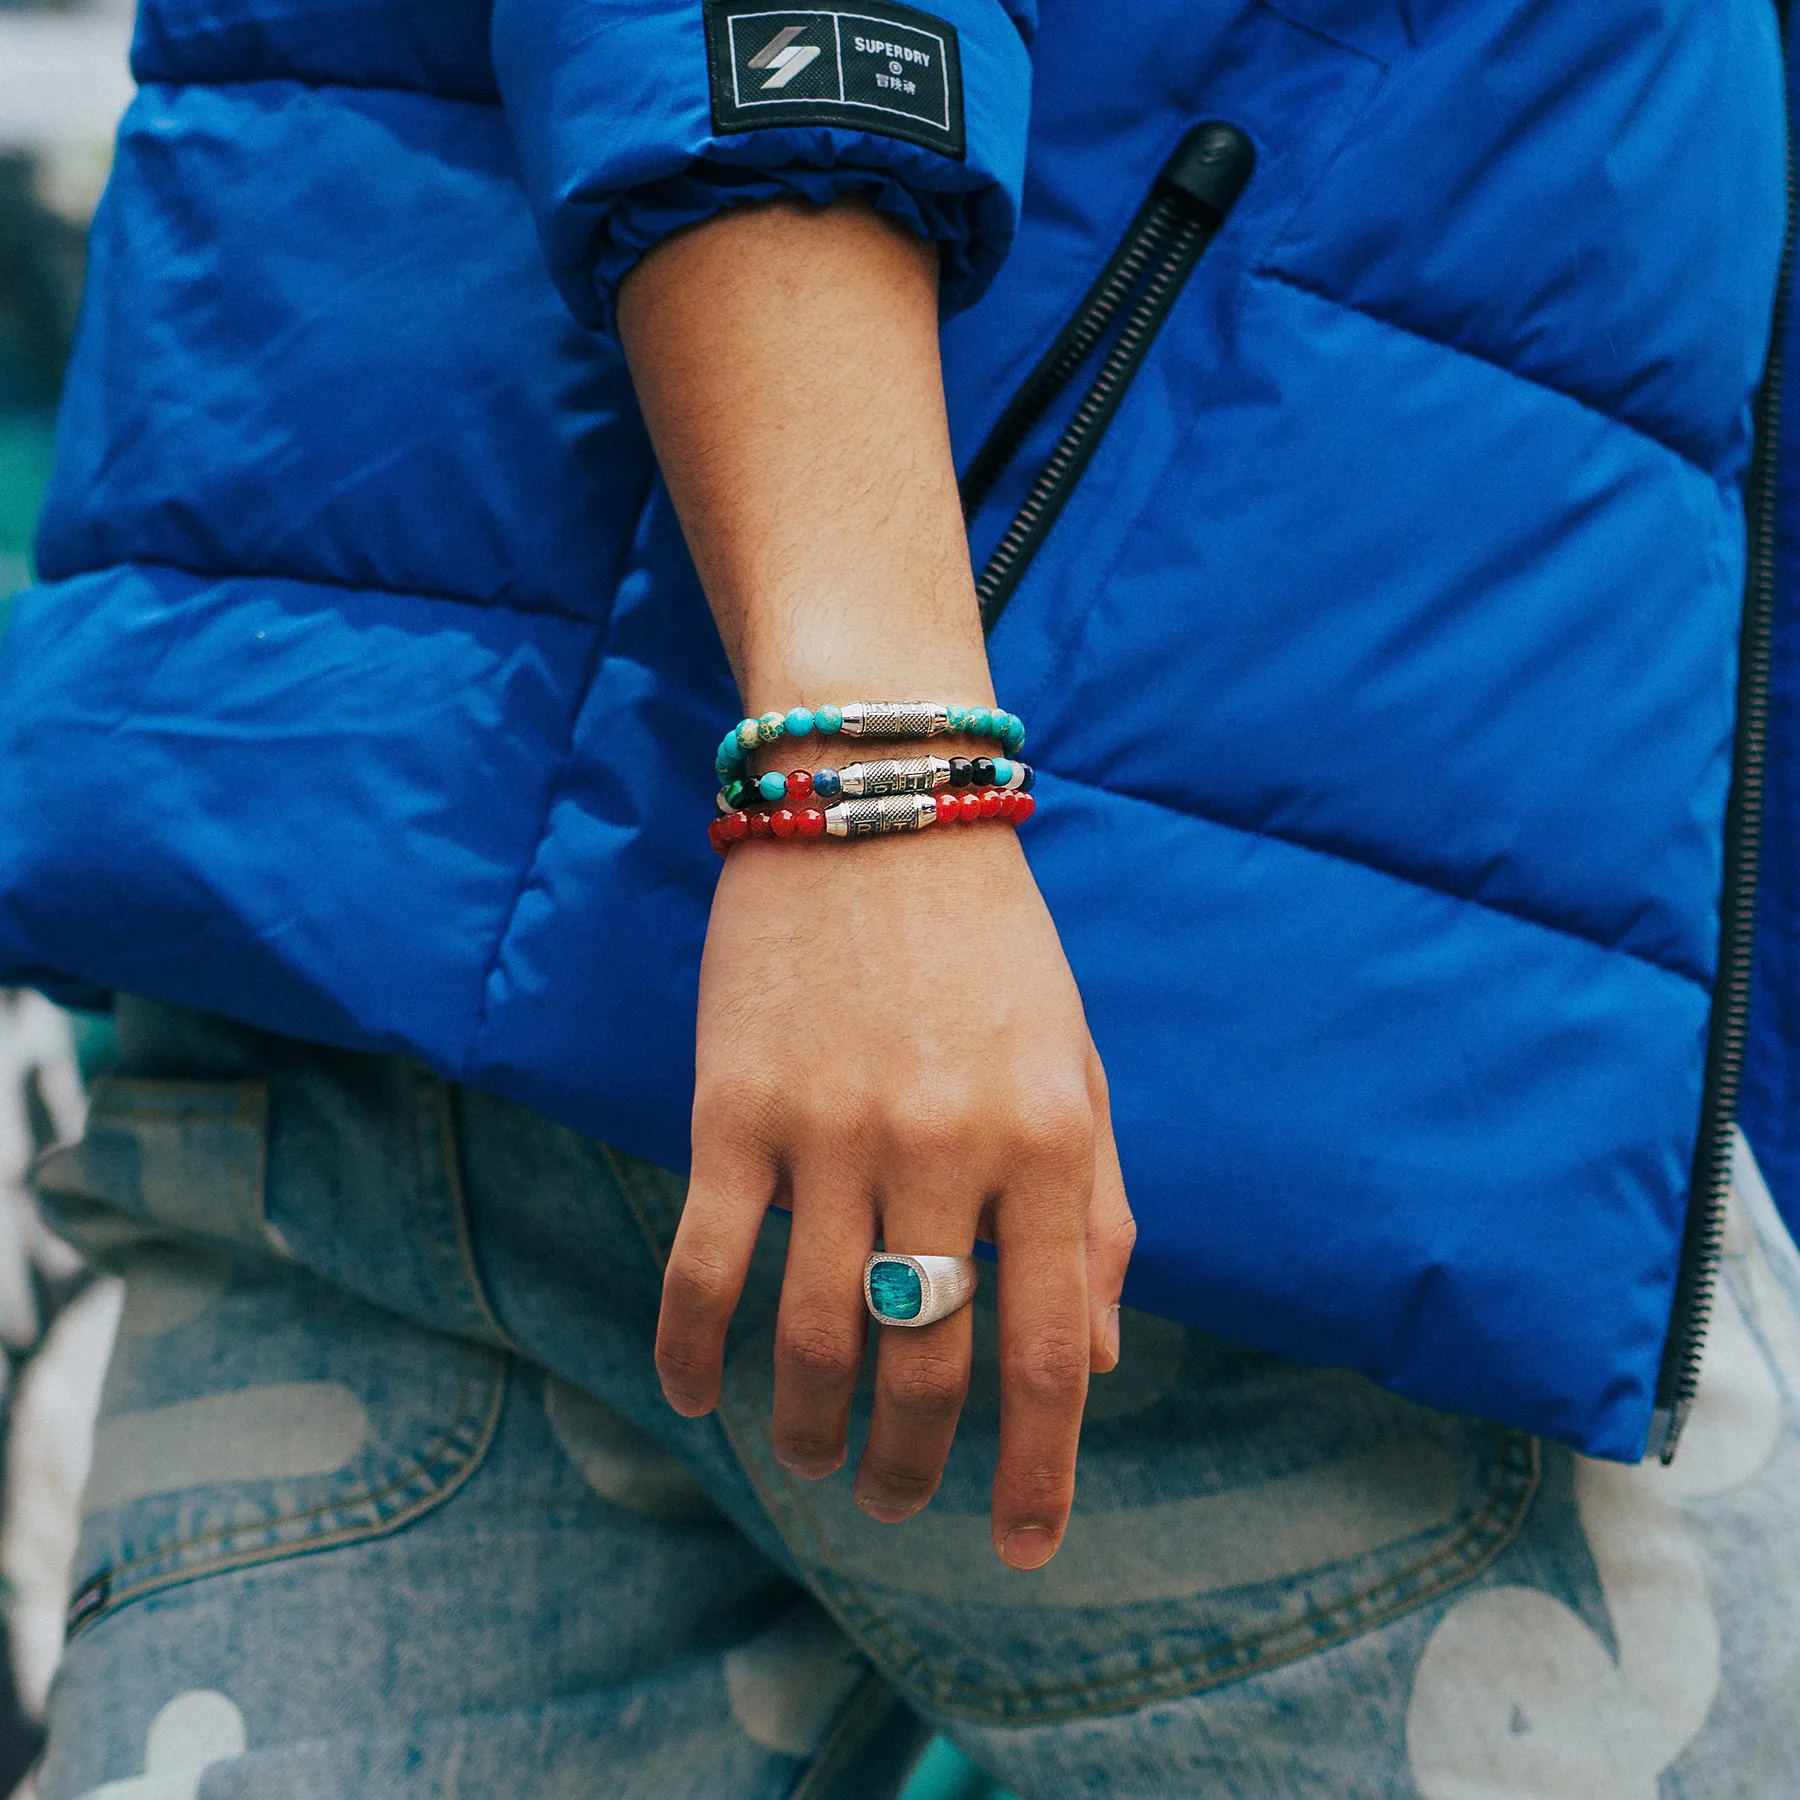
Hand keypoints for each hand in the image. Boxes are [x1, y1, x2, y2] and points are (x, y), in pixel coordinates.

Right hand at [655, 822, 1134, 1568]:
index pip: (1053, 1347)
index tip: (1021, 1548)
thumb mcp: (1079, 1066)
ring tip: (814, 1457)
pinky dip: (692, 1349)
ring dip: (809, 1426)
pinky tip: (698, 1397)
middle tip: (900, 1498)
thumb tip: (1103, 1358)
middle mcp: (947, 1146)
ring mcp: (832, 1129)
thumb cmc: (993, 947)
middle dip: (916, 1462)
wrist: (876, 805)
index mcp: (1051, 1139)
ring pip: (812, 1335)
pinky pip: (706, 1263)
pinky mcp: (733, 1106)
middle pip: (926, 1361)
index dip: (1040, 1468)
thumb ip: (1099, 1211)